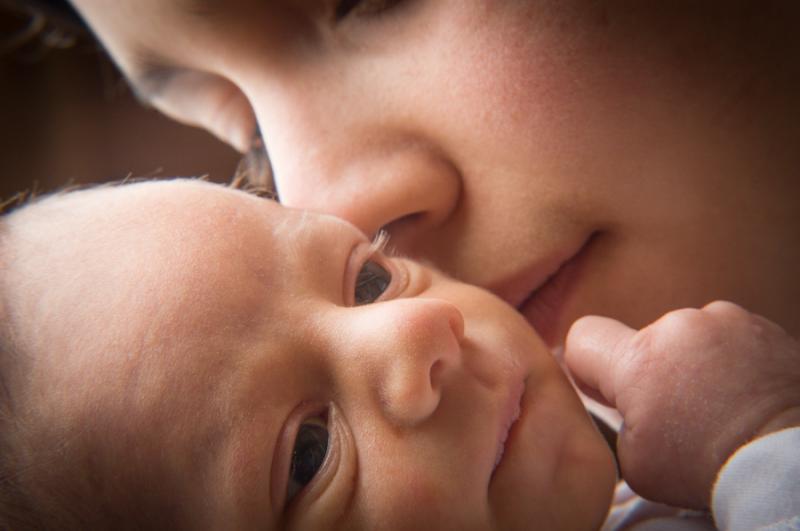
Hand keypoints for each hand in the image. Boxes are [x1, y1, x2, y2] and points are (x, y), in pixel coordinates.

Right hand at [564, 301, 799, 508]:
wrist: (790, 462)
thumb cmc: (711, 466)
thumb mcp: (636, 461)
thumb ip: (618, 418)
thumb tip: (624, 402)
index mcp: (639, 358)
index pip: (584, 335)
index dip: (589, 364)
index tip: (608, 389)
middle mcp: (679, 326)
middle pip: (646, 341)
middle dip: (656, 371)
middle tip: (681, 413)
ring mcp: (726, 320)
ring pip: (692, 338)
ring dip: (699, 363)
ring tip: (721, 405)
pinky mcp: (765, 327)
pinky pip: (733, 338)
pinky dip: (736, 362)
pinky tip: (746, 396)